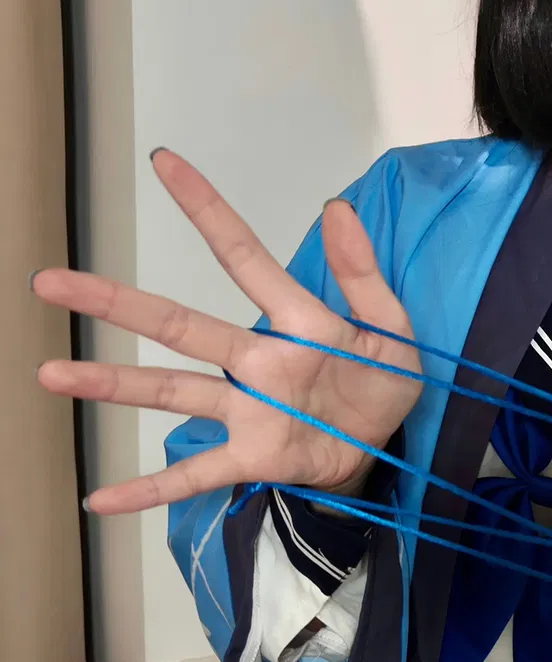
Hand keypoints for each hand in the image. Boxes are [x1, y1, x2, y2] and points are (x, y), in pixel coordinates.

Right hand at [32, 150, 420, 514]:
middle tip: (51, 281)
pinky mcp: (252, 456)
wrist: (391, 449)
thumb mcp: (391, 327)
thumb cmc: (385, 383)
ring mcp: (247, 410)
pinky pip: (194, 474)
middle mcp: (256, 361)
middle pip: (177, 324)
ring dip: (111, 384)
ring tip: (52, 374)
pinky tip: (101, 499)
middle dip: (115, 303)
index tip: (164, 162)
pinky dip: (148, 490)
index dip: (205, 209)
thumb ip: (362, 275)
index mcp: (295, 322)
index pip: (242, 256)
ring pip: (169, 391)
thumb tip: (337, 207)